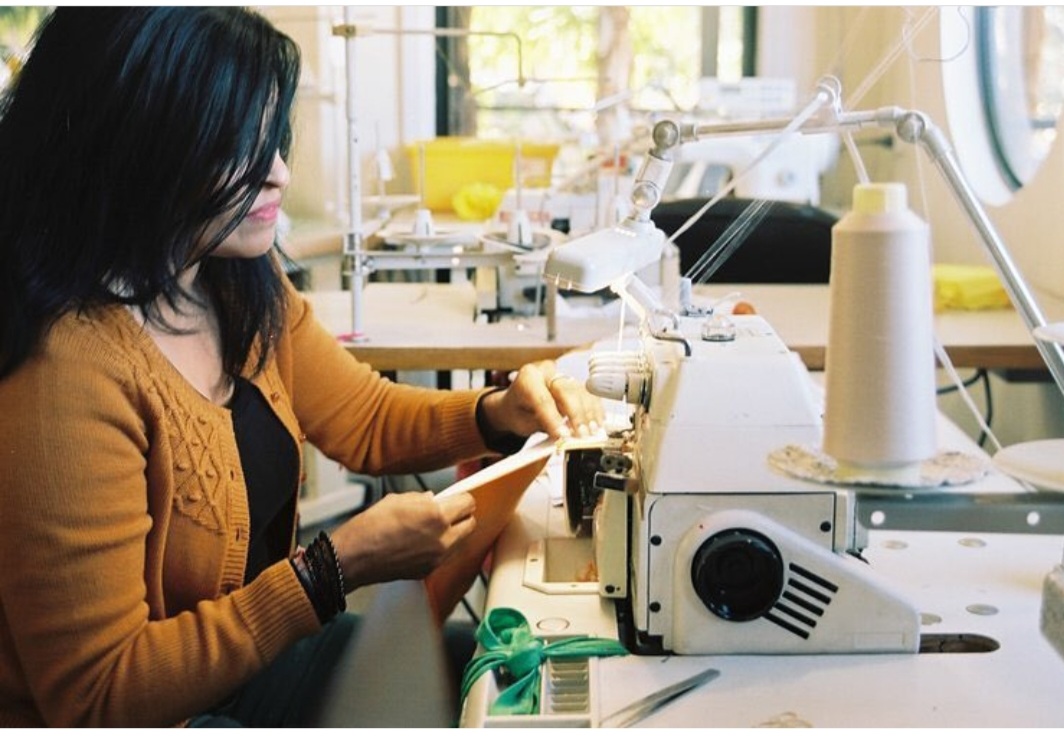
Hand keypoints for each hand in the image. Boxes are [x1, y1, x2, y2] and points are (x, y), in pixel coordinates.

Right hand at [329, 490, 475, 590]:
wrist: (353, 558)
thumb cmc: (369, 528)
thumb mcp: (396, 500)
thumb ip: (421, 499)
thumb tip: (433, 499)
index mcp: (436, 515)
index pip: (467, 503)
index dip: (462, 498)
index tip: (457, 498)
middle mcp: (442, 538)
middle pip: (471, 524)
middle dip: (462, 516)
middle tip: (448, 512)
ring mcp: (437, 557)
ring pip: (461, 542)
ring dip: (453, 532)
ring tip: (432, 528)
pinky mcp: (429, 570)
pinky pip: (445, 556)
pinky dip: (440, 548)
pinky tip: (422, 542)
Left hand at [479, 360, 604, 441]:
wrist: (516, 405)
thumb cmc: (517, 413)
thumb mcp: (522, 422)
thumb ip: (543, 426)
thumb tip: (563, 434)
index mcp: (528, 378)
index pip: (543, 398)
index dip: (554, 418)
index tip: (563, 435)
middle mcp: (546, 371)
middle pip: (566, 391)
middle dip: (576, 414)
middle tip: (581, 434)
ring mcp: (561, 374)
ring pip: (580, 391)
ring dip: (589, 413)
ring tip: (592, 431)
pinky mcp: (573, 381)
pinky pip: (587, 393)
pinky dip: (594, 408)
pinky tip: (598, 421)